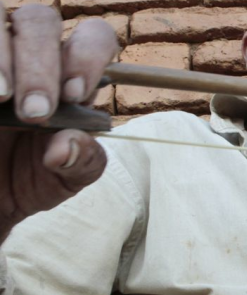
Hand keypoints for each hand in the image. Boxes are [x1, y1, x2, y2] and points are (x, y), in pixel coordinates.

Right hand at [0, 4, 117, 237]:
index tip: (74, 95)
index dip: (88, 57)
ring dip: (1, 56)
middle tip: (34, 113)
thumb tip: (69, 144)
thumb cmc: (31, 178)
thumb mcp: (67, 178)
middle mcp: (30, 54)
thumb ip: (83, 161)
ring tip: (1, 97)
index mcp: (71, 75)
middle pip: (39, 21)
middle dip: (39, 64)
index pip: (93, 37)